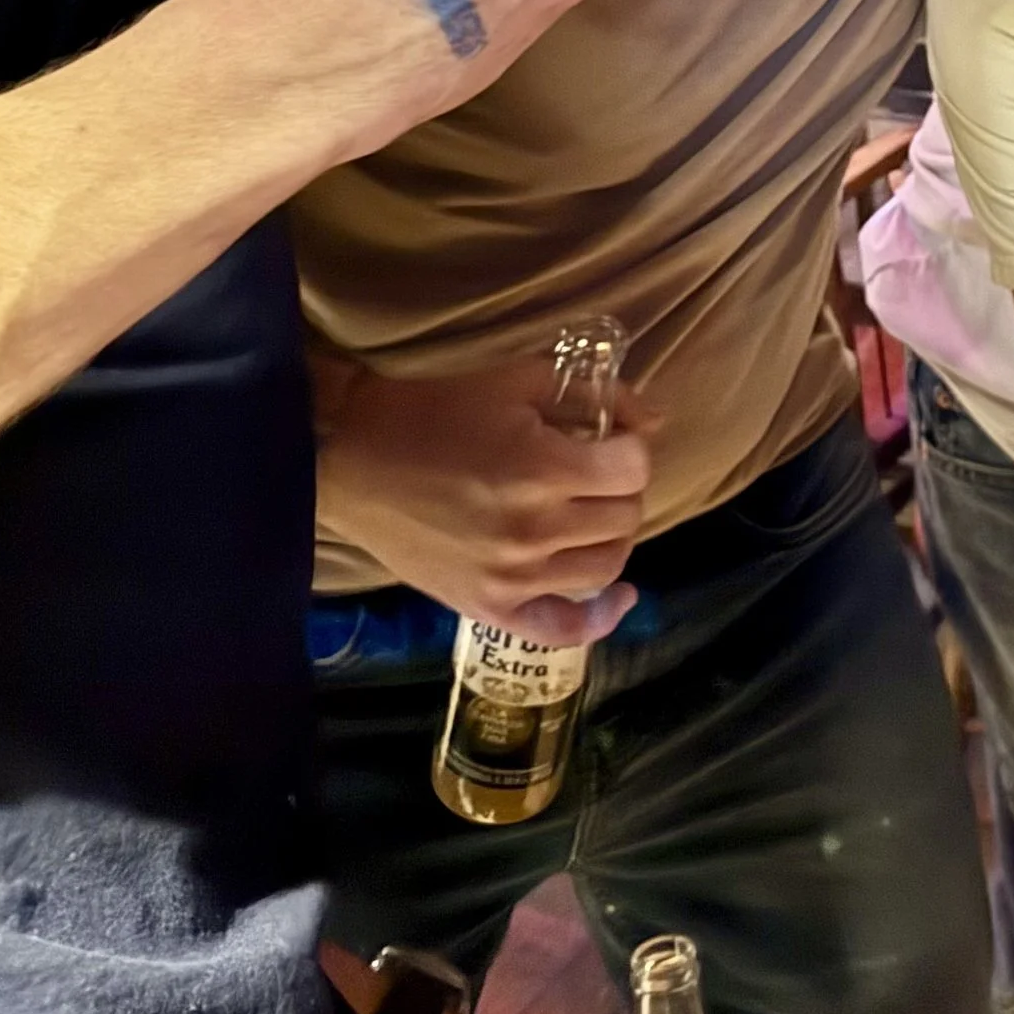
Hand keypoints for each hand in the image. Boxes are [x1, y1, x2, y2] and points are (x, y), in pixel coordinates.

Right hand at [316, 351, 657, 642]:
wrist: (357, 456)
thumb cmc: (439, 410)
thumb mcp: (520, 382)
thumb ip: (597, 396)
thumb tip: (656, 419)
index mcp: (542, 468)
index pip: (633, 469)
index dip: (630, 449)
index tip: (610, 442)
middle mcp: (534, 530)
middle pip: (625, 517)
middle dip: (621, 488)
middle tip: (595, 474)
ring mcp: (512, 578)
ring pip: (606, 566)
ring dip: (611, 535)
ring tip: (590, 515)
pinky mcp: (487, 607)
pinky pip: (562, 630)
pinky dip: (599, 618)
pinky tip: (619, 596)